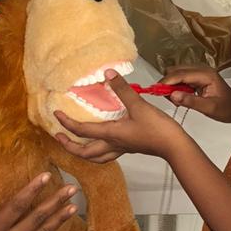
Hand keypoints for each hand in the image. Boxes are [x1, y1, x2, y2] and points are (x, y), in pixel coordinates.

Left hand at [53, 71, 186, 163]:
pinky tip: (100, 141)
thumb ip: (122, 89)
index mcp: (111, 134)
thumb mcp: (139, 105)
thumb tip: (108, 74)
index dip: (66, 123)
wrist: (174, 145)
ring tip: (74, 144)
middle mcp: (112, 144)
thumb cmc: (157, 128)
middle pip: (84, 152)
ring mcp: (121, 148)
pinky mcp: (129, 148)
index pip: (82, 131)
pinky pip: (107, 153)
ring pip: (95, 157)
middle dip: (69, 145)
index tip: (56, 115)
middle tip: (58, 136)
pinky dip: (98, 151)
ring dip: (82, 152)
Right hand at [161, 66, 230, 123]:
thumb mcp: (209, 108)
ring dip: (171, 85)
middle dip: (167, 83)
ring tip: (176, 100)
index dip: (166, 82)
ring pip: (175, 73)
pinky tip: (180, 97)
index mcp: (205, 74)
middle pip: (175, 70)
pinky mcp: (196, 77)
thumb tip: (172, 95)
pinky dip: (175, 86)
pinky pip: (180, 78)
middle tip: (168, 99)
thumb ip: (191, 101)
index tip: (155, 91)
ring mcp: (198, 72)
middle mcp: (200, 69)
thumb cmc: (227, 108)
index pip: (180, 74)